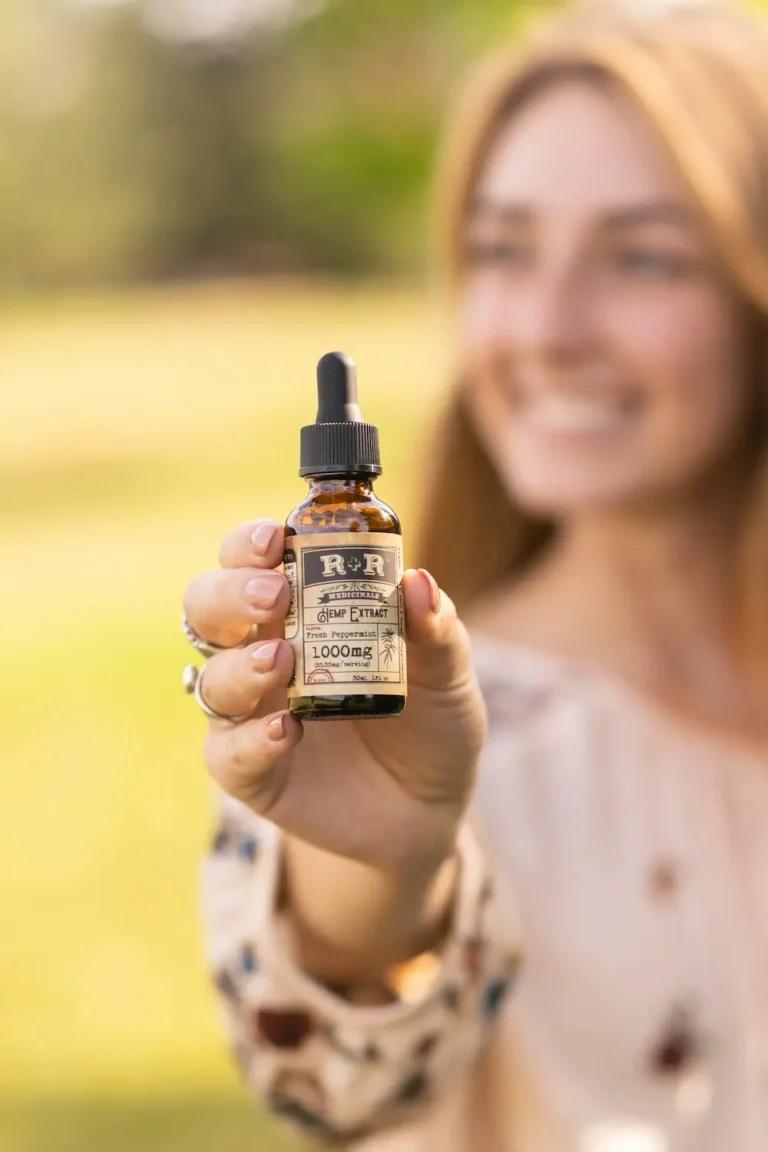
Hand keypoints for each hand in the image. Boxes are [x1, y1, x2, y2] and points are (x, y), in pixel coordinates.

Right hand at [182, 519, 486, 872]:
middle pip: (207, 608)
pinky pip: (229, 754)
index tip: (274, 539)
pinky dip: (251, 740)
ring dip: (240, 665)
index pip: (251, 561)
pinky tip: (287, 731)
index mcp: (299, 610)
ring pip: (211, 678)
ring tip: (283, 662)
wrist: (430, 807)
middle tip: (274, 596)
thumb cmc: (430, 720)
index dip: (249, 544)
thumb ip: (437, 630)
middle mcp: (261, 651)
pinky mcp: (251, 772)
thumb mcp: (448, 674)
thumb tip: (417, 581)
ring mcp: (251, 713)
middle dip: (229, 593)